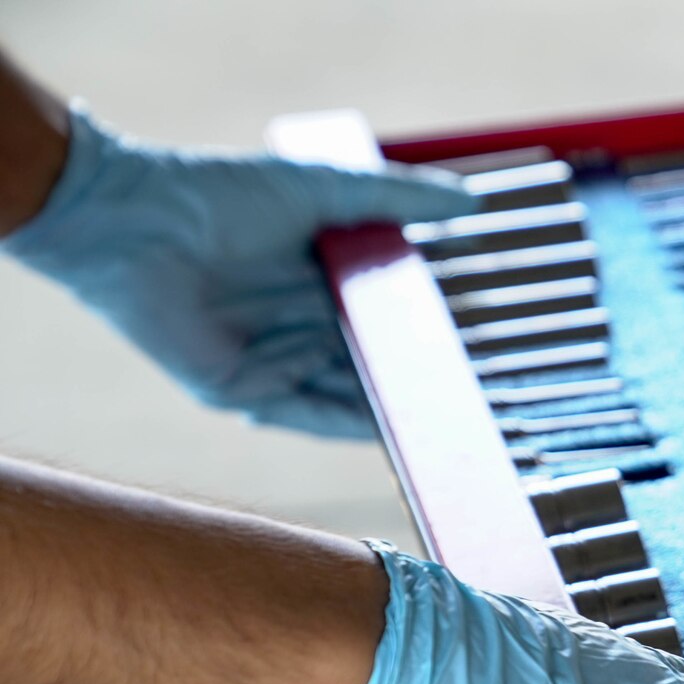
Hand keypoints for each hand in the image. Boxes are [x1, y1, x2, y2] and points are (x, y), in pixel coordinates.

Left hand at [1, 106, 469, 438]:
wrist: (132, 218)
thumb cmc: (220, 193)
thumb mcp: (325, 190)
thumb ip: (399, 196)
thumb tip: (473, 203)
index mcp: (319, 283)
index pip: (391, 319)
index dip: (436, 333)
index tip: (489, 344)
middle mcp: (299, 327)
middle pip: (377, 364)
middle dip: (426, 381)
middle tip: (486, 394)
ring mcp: (272, 363)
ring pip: (349, 396)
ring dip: (398, 409)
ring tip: (455, 421)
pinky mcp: (242, 392)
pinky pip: (308, 418)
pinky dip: (353, 425)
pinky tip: (400, 429)